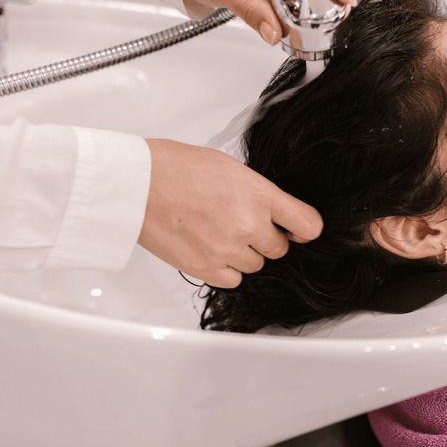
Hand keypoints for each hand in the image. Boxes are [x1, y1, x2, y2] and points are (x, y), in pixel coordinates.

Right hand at [138, 139, 322, 287]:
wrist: (138, 183)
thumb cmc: (175, 167)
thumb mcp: (229, 168)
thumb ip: (255, 193)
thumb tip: (267, 210)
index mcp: (260, 194)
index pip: (308, 224)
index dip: (304, 229)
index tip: (296, 230)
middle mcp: (249, 225)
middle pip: (279, 249)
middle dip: (265, 238)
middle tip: (240, 223)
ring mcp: (228, 249)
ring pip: (255, 266)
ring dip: (243, 254)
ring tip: (217, 232)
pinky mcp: (205, 267)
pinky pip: (232, 279)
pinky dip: (225, 269)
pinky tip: (209, 249)